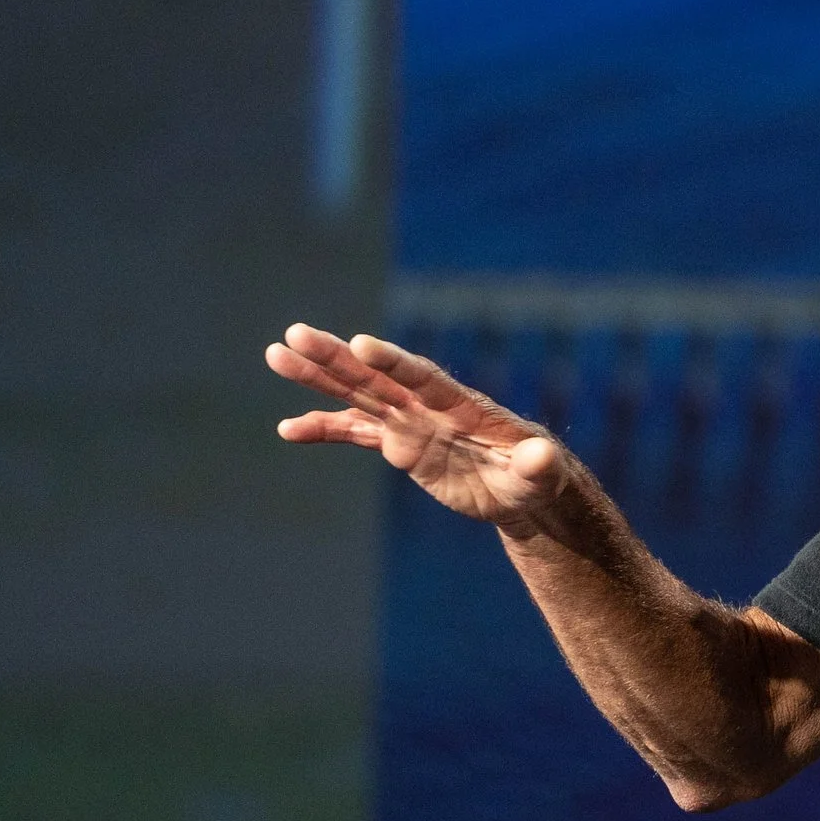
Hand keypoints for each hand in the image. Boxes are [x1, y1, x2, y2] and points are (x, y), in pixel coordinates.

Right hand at [266, 324, 569, 529]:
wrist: (521, 486)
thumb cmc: (536, 478)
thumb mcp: (542, 475)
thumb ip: (538, 464)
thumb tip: (543, 457)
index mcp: (462, 406)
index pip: (423, 379)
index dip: (393, 363)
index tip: (361, 345)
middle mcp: (429, 406)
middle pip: (377, 376)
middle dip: (337, 357)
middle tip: (295, 334)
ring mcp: (410, 422)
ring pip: (357, 394)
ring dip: (317, 378)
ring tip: (276, 355)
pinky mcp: (399, 443)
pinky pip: (354, 432)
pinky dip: (322, 429)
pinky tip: (287, 429)